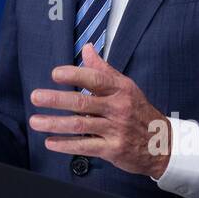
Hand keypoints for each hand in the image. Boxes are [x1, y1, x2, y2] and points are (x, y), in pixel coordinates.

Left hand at [28, 43, 172, 177]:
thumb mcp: (126, 87)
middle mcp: (117, 108)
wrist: (163, 144)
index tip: (55, 73)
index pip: (96, 79)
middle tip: (36, 97)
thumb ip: (103, 69)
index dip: (74, 74)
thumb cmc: (138, 112)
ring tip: (35, 121)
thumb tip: (87, 48)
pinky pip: (85, 146)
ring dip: (54, 124)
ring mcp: (115, 130)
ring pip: (80, 125)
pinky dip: (65, 145)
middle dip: (56, 100)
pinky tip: (50, 142)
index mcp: (120, 90)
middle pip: (83, 103)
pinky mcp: (112, 149)